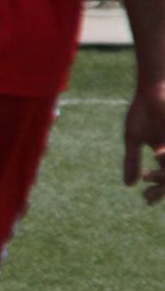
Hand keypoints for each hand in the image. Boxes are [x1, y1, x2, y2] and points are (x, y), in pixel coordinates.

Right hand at [122, 84, 164, 202]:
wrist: (153, 90)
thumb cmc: (143, 110)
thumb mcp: (133, 138)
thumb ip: (132, 161)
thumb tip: (129, 185)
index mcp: (164, 154)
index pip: (163, 179)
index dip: (157, 192)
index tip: (145, 199)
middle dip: (161, 189)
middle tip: (148, 195)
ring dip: (163, 176)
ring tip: (151, 177)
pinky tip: (157, 156)